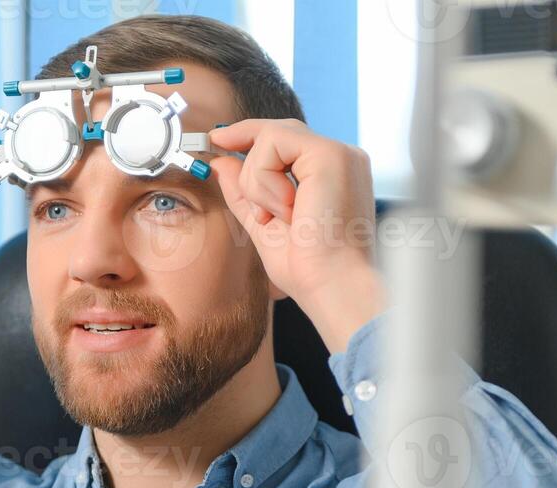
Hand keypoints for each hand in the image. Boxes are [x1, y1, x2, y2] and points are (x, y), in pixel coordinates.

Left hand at [208, 118, 386, 350]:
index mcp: (331, 174)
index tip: (217, 141)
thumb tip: (220, 161)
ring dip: (257, 183)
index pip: (286, 140)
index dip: (249, 135)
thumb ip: (244, 192)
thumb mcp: (264, 225)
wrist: (332, 286)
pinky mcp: (330, 154)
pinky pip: (273, 142)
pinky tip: (286, 210)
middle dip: (248, 162)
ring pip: (270, 137)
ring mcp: (338, 153)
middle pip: (277, 131)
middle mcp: (340, 158)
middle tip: (248, 199)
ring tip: (278, 218)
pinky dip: (264, 179)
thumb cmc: (309, 269)